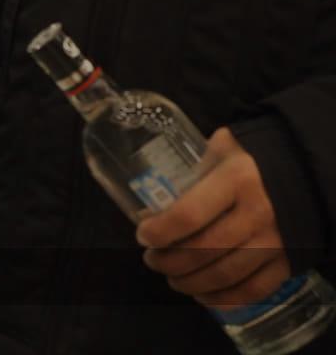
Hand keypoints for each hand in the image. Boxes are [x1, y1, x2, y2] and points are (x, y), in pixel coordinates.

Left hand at [136, 128, 289, 309]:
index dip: (159, 231)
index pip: (188, 215)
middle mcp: (257, 213)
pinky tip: (202, 294)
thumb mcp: (222, 150)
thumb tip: (152, 194)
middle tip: (152, 259)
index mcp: (237, 180)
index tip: (144, 235)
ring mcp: (275, 242)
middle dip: (168, 261)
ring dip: (189, 283)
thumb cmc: (252, 162)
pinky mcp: (287, 262)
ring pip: (223, 275)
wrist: (305, 176)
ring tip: (172, 277)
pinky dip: (222, 299)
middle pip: (202, 251)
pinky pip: (252, 290)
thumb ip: (191, 167)